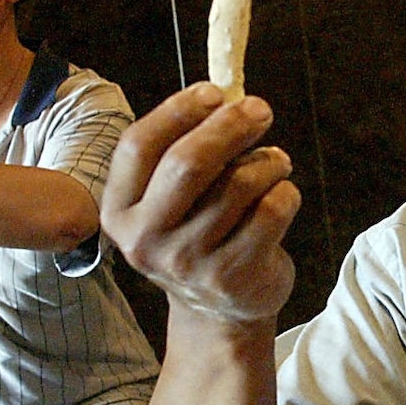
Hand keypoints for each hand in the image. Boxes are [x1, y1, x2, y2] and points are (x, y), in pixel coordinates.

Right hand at [102, 83, 299, 322]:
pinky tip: (281, 195)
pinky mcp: (232, 275)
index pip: (139, 146)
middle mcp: (146, 239)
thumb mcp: (170, 200)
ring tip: (276, 162)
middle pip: (188, 162)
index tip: (214, 92)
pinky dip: (285, 192)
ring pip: (239, 183)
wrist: (217, 312)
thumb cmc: (196, 234)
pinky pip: (272, 209)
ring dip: (268, 161)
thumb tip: (225, 97)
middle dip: (230, 126)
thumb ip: (181, 152)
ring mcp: (189, 262)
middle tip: (260, 109)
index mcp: (120, 211)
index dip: (178, 111)